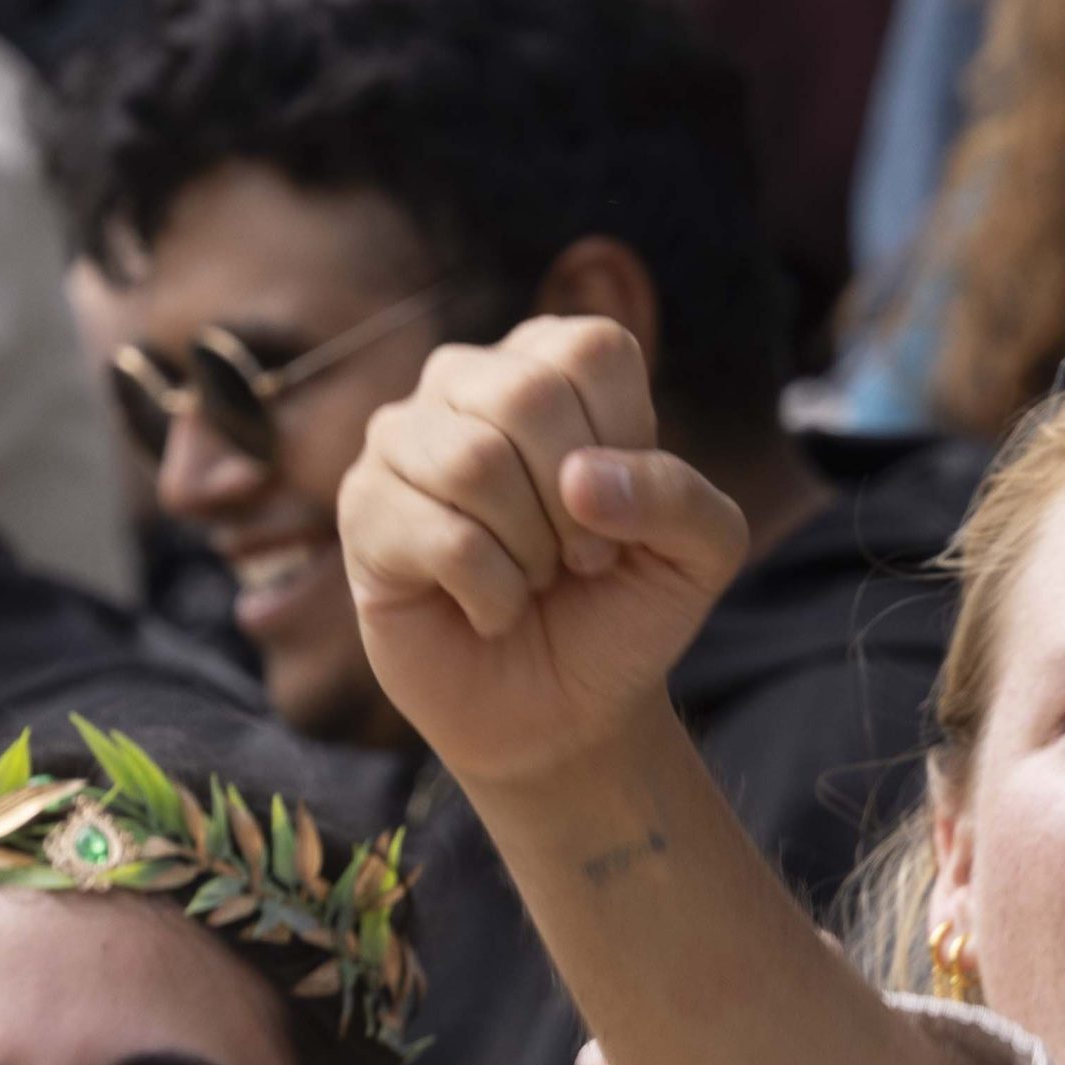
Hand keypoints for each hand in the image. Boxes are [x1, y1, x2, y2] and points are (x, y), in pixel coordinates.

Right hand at [337, 318, 746, 805]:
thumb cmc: (623, 612)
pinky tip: (492, 610)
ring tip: (533, 581)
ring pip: (474, 461)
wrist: (565, 712)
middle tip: (580, 559)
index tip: (622, 513)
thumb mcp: (699, 556)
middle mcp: (467, 380)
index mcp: (550, 365)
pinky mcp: (366, 508)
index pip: (592, 352)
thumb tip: (583, 481)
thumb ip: (683, 499)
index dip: (626, 444)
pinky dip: (494, 596)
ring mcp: (404, 439)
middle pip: (526, 394)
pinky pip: (442, 537)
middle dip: (575, 506)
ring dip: (531, 552)